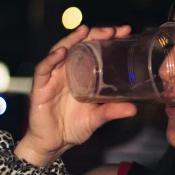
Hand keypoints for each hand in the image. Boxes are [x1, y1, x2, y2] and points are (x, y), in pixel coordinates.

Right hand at [17, 25, 137, 164]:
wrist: (51, 144)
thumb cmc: (72, 127)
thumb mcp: (96, 118)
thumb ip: (112, 111)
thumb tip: (134, 109)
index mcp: (81, 74)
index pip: (94, 50)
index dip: (107, 39)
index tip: (125, 31)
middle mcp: (67, 71)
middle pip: (79, 45)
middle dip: (94, 34)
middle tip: (111, 30)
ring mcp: (53, 77)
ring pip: (60, 50)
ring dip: (72, 39)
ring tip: (85, 31)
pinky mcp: (40, 86)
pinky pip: (44, 69)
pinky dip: (51, 59)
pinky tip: (61, 52)